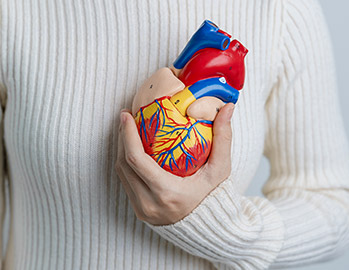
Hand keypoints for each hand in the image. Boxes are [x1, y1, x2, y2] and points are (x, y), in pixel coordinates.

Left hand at [115, 103, 234, 225]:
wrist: (210, 229)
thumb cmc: (215, 197)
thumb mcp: (221, 169)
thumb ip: (223, 138)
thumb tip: (227, 108)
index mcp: (167, 193)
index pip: (136, 159)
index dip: (127, 135)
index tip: (127, 115)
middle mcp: (149, 203)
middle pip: (123, 164)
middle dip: (122, 137)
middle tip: (126, 116)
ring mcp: (141, 209)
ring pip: (121, 173)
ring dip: (121, 149)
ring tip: (127, 129)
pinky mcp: (138, 210)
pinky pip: (126, 182)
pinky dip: (126, 163)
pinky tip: (132, 148)